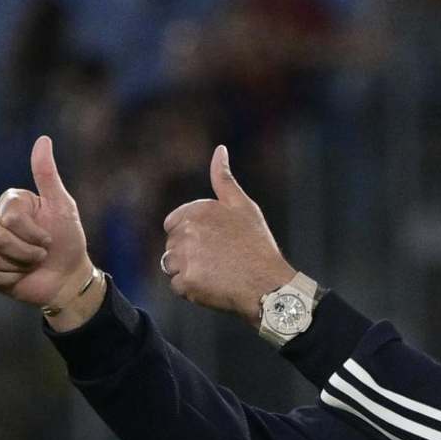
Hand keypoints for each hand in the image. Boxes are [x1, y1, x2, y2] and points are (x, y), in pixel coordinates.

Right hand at [0, 136, 91, 308]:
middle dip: (27, 251)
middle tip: (41, 254)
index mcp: (9, 203)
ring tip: (31, 264)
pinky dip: (11, 278)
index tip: (48, 238)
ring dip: (20, 265)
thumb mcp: (63, 207)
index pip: (10, 216)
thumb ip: (47, 175)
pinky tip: (19, 276)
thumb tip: (43, 139)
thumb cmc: (67, 240)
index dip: (33, 233)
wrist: (67, 278)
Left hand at [162, 146, 295, 325]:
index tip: (214, 245)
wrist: (269, 284)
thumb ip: (224, 178)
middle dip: (189, 254)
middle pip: (172, 246)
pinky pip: (178, 286)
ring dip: (188, 272)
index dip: (192, 236)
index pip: (173, 224)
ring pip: (171, 266)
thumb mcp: (243, 206)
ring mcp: (184, 257)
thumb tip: (219, 149)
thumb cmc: (257, 245)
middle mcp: (186, 231)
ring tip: (216, 275)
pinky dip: (192, 290)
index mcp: (197, 210)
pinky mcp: (185, 281)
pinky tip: (214, 287)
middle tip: (220, 262)